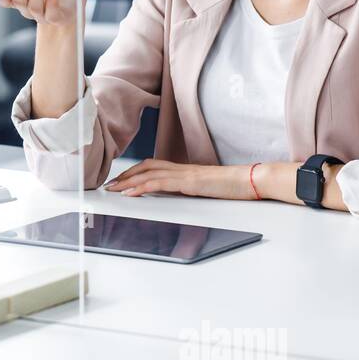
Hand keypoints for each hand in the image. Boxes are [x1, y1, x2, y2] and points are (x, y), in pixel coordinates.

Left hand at [104, 159, 255, 200]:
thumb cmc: (231, 185)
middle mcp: (180, 169)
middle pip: (146, 167)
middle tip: (110, 184)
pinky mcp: (188, 182)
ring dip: (128, 181)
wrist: (248, 180)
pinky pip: (159, 184)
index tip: (121, 179)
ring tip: (113, 189)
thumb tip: (179, 193)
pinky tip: (131, 193)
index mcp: (184, 169)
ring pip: (149, 174)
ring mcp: (184, 174)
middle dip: (126, 175)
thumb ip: (190, 188)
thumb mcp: (205, 187)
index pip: (153, 166)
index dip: (135, 171)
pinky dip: (142, 187)